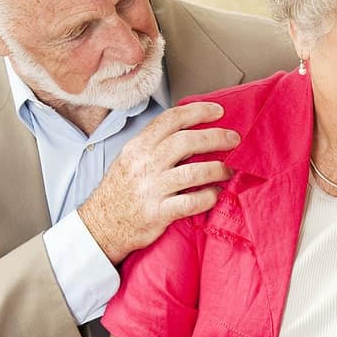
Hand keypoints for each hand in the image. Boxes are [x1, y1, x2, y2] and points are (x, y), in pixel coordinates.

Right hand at [79, 101, 238, 263]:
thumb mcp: (130, 159)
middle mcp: (144, 164)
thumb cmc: (121, 191)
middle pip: (186, 141)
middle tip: (233, 140)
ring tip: (228, 170)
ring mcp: (151, 189)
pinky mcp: (158, 213)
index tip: (218, 111)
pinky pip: (191, 202)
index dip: (198, 111)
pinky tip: (215, 194)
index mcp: (138, 147)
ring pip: (193, 172)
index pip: (171, 119)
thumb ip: (156, 145)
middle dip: (216, 137)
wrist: (102, 225)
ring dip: (218, 169)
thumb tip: (190, 131)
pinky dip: (208, 197)